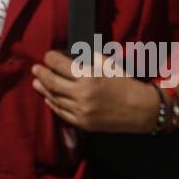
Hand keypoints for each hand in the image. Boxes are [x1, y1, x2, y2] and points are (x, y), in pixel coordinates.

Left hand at [31, 49, 158, 133]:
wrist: (143, 110)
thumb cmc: (126, 83)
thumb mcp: (108, 65)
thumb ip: (89, 58)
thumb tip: (71, 55)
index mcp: (88, 77)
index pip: (59, 65)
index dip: (50, 58)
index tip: (47, 55)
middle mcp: (81, 94)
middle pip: (52, 82)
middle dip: (41, 73)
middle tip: (35, 68)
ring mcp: (81, 111)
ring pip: (55, 98)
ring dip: (43, 89)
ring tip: (36, 82)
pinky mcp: (83, 124)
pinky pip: (62, 113)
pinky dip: (53, 104)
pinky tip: (48, 98)